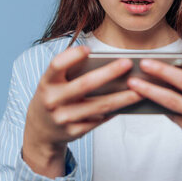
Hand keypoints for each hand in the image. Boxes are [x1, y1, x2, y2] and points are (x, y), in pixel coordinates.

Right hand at [23, 45, 141, 177]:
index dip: (72, 56)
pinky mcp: (74, 132)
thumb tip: (107, 63)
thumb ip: (71, 72)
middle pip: (84, 84)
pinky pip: (99, 119)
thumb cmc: (54, 96)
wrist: (40, 130)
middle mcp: (52, 100)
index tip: (89, 49)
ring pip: (99, 105)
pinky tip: (129, 103)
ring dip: (123, 97)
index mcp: (46, 82)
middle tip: (128, 63)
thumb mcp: (53, 82)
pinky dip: (115, 110)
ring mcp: (63, 118)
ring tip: (141, 88)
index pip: (57, 65)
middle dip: (109, 73)